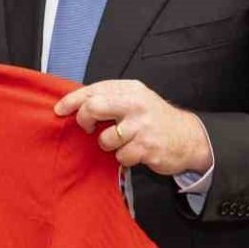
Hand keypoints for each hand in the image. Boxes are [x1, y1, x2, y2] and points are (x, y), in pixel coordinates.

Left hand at [54, 79, 211, 175]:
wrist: (189, 138)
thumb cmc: (155, 119)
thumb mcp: (136, 100)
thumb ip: (111, 99)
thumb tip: (77, 104)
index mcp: (131, 89)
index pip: (94, 90)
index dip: (72, 100)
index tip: (59, 110)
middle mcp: (136, 104)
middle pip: (94, 107)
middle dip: (84, 120)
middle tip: (88, 128)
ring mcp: (142, 126)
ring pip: (105, 139)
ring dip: (107, 145)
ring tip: (121, 142)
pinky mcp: (147, 147)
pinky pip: (120, 156)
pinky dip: (123, 158)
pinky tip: (134, 152)